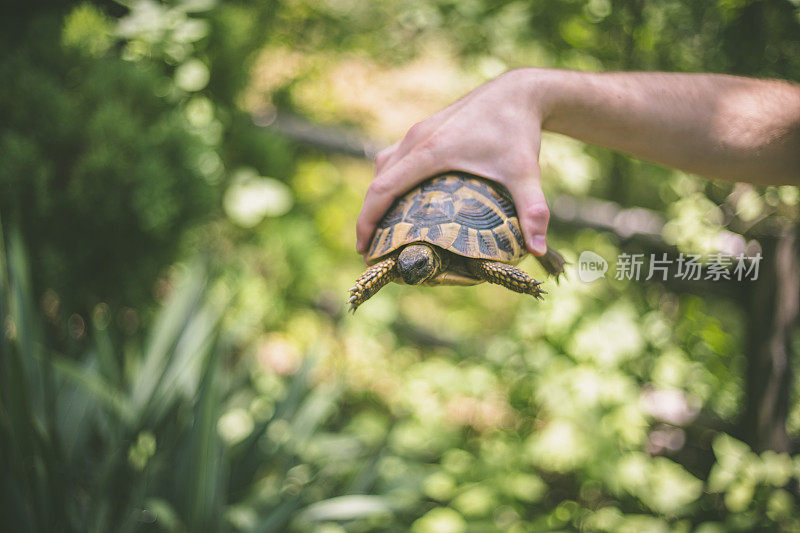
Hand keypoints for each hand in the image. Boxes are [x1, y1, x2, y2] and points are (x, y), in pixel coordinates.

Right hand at [355, 68, 551, 256]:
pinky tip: (403, 199)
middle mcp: (416, 139)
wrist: (519, 91)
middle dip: (368, 216)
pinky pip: (394, 158)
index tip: (363, 248)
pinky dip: (389, 181)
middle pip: (377, 181)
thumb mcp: (525, 172)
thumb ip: (532, 209)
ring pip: (383, 167)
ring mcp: (418, 132)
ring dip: (378, 197)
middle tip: (372, 251)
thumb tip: (537, 249)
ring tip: (384, 228)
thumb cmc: (518, 131)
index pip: (383, 188)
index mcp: (430, 151)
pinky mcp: (424, 129)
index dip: (367, 220)